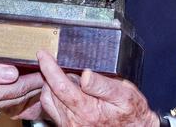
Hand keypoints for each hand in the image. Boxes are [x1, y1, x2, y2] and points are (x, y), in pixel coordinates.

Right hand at [0, 60, 42, 120]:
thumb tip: (11, 71)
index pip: (17, 86)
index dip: (35, 77)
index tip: (48, 69)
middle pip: (15, 95)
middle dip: (33, 85)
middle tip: (47, 75)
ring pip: (5, 99)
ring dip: (20, 90)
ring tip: (32, 81)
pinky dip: (5, 94)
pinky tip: (4, 89)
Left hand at [36, 51, 158, 126]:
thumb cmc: (131, 113)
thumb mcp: (125, 95)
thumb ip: (103, 84)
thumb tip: (85, 74)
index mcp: (87, 110)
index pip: (60, 85)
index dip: (49, 67)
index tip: (43, 55)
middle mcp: (74, 120)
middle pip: (51, 92)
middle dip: (55, 76)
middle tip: (72, 71)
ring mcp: (69, 126)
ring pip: (48, 100)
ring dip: (53, 87)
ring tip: (72, 82)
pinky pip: (52, 110)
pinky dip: (54, 97)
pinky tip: (67, 93)